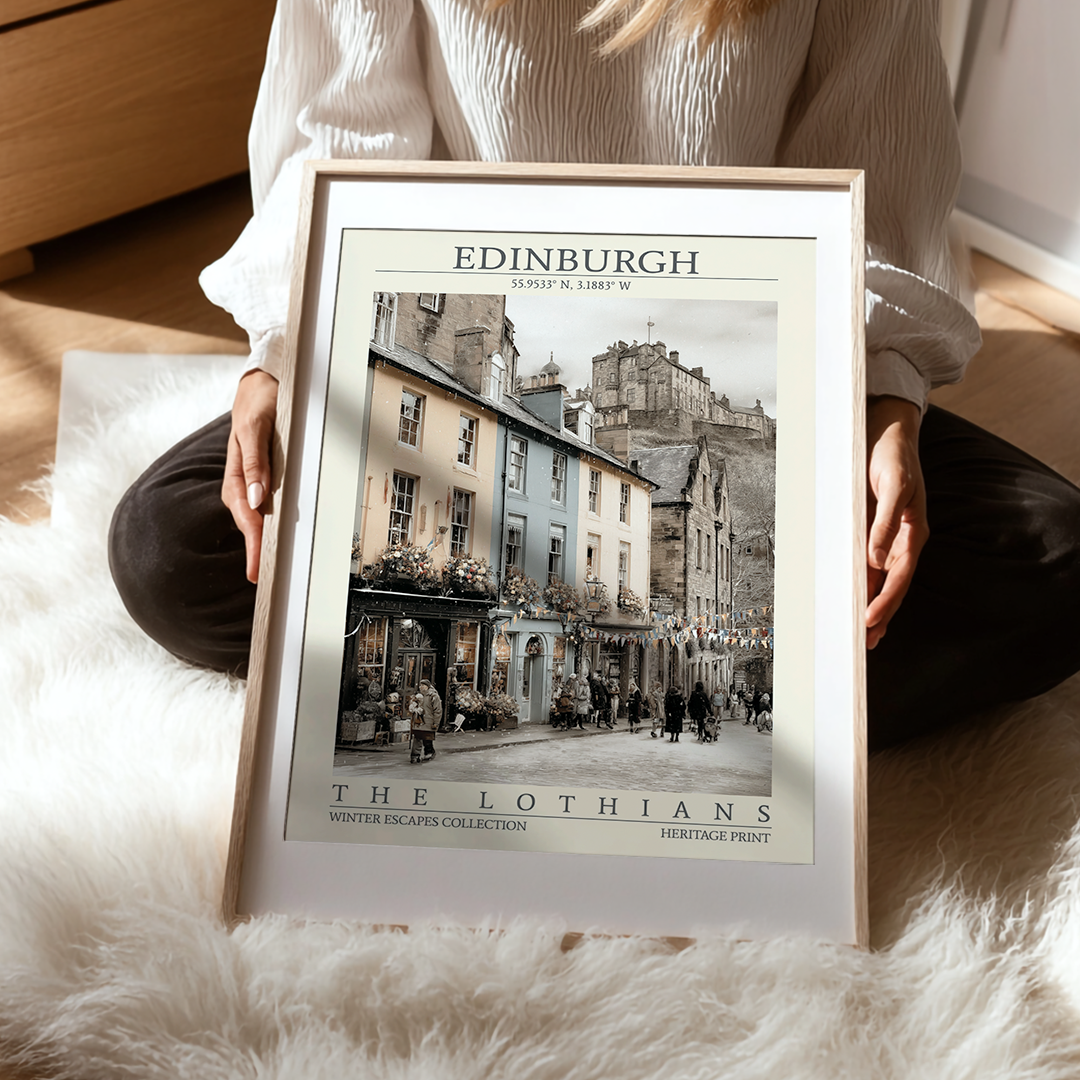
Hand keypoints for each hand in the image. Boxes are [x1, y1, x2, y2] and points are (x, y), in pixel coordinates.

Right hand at [222, 369, 278, 583]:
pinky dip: (270, 524)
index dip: (252, 544)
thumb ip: (254, 460)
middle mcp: (244, 481)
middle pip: (250, 523)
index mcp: (238, 473)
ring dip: (262, 541)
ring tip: (269, 569)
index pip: (246, 516)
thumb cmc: (259, 401)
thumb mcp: (256, 425)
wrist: (263, 382)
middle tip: (264, 582)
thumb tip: (257, 498)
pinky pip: (267, 506)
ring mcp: (254, 481)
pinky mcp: (265, 477)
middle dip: (256, 552)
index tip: (256, 571)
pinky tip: (277, 538)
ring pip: (257, 517)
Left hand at [865, 396, 928, 649]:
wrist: (887, 431)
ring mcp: (886, 537)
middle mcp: (901, 540)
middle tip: (864, 645)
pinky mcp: (871, 530)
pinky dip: (860, 584)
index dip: (885, 600)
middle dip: (879, 615)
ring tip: (861, 636)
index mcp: (913, 533)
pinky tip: (851, 599)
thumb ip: (886, 520)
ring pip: (878, 579)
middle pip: (890, 586)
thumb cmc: (894, 455)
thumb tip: (877, 558)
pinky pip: (865, 564)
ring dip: (870, 605)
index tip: (869, 622)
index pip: (899, 576)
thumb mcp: (893, 484)